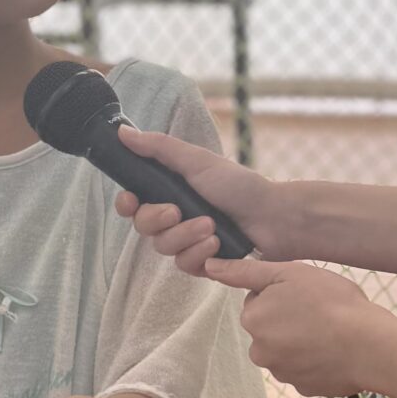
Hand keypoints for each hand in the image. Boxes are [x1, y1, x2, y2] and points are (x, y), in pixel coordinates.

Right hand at [115, 127, 290, 274]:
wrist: (274, 217)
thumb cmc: (239, 185)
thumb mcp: (197, 161)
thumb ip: (159, 148)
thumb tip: (122, 132)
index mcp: (172, 191)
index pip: (134, 203)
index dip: (126, 205)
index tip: (131, 201)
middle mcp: (177, 216)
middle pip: (144, 227)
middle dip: (159, 220)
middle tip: (178, 212)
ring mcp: (189, 241)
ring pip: (163, 248)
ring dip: (185, 236)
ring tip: (211, 227)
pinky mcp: (203, 262)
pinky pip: (184, 266)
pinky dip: (199, 255)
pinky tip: (217, 245)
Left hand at [209, 260, 391, 396]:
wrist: (369, 346)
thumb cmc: (332, 303)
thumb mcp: (290, 273)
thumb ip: (246, 271)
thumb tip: (209, 266)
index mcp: (253, 319)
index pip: (258, 301)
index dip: (282, 294)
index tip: (305, 295)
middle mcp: (260, 350)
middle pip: (270, 328)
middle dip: (289, 319)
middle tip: (319, 312)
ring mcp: (282, 372)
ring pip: (286, 349)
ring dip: (302, 341)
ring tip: (330, 332)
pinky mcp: (303, 388)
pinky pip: (304, 369)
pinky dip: (315, 360)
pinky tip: (334, 350)